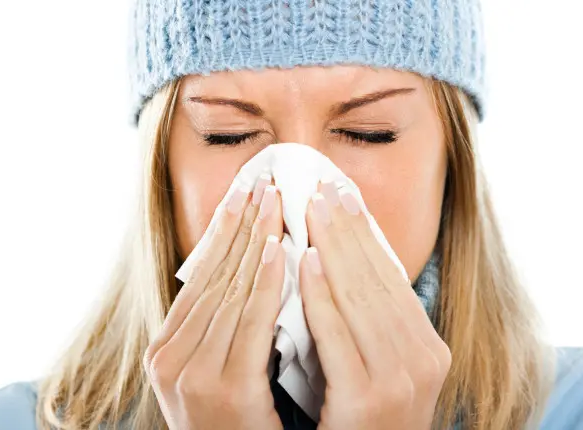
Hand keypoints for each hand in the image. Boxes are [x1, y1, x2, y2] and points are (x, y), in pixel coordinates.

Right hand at [144, 175, 283, 429]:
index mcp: (166, 347)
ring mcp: (192, 375)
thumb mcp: (216, 367)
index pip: (200, 275)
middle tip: (262, 182)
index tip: (243, 192)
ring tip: (274, 202)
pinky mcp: (224, 392)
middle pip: (213, 276)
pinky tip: (281, 252)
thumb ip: (225, 325)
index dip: (223, 230)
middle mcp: (170, 357)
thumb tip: (251, 268)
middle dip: (241, 225)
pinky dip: (266, 285)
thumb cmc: (231, 424)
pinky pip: (249, 326)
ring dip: (255, 243)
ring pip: (230, 292)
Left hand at [299, 182, 450, 429]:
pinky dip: (320, 293)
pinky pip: (337, 333)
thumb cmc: (364, 416)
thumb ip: (371, 320)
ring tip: (310, 208)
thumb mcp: (380, 363)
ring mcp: (399, 379)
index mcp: (427, 346)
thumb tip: (343, 259)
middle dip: (347, 228)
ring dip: (333, 246)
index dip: (366, 232)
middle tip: (322, 187)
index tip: (344, 195)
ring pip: (359, 297)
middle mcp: (423, 358)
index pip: (391, 277)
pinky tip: (305, 260)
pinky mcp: (366, 397)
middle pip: (376, 278)